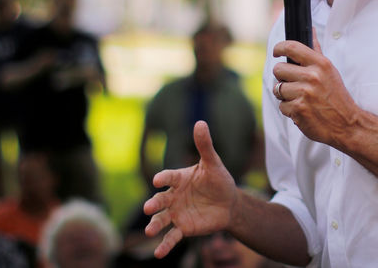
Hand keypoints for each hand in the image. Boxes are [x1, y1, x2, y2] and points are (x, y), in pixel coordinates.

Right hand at [143, 121, 237, 257]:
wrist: (229, 204)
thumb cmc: (219, 180)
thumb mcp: (214, 163)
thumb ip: (205, 145)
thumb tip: (200, 122)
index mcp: (179, 178)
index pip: (169, 177)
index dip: (164, 178)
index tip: (158, 181)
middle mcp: (174, 196)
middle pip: (160, 200)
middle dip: (154, 204)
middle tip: (148, 208)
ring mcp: (177, 213)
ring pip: (162, 219)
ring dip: (155, 225)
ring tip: (150, 231)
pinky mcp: (183, 228)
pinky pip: (171, 237)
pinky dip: (165, 245)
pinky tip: (158, 254)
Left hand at [273, 31, 358, 146]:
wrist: (347, 124)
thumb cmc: (337, 96)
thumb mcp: (330, 71)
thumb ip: (316, 51)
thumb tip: (311, 30)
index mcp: (320, 64)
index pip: (291, 47)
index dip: (279, 48)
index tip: (276, 52)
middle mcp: (312, 77)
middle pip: (278, 69)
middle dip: (282, 77)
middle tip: (293, 83)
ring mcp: (304, 93)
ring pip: (278, 89)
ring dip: (285, 95)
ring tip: (300, 98)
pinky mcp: (298, 109)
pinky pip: (282, 106)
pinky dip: (289, 110)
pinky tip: (303, 110)